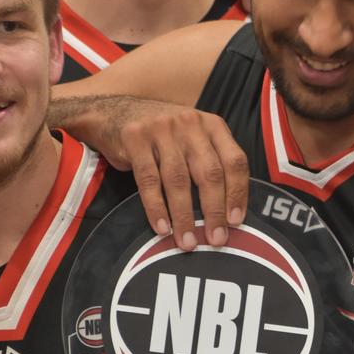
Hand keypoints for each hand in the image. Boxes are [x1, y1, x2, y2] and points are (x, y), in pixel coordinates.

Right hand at [85, 96, 248, 249]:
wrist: (115, 111)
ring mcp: (162, 129)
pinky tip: (162, 227)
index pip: (234, 161)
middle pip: (209, 172)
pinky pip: (149, 180)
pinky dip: (156, 208)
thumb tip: (227, 212)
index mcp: (212, 125)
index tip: (236, 221)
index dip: (237, 193)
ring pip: (179, 180)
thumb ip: (212, 162)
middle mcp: (190, 124)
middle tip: (216, 239)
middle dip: (214, 211)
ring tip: (187, 241)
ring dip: (184, 216)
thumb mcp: (194, 138)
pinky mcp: (135, 138)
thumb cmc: (163, 135)